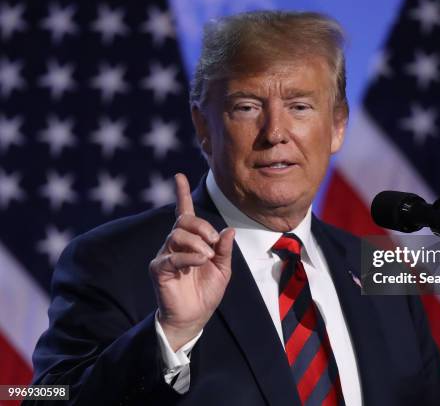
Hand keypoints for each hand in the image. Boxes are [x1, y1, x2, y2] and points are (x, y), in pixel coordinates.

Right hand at [149, 173, 234, 350]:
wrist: (194, 317)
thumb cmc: (206, 292)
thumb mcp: (223, 269)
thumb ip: (224, 249)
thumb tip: (228, 230)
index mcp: (190, 242)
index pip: (184, 213)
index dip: (181, 194)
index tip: (179, 176)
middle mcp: (175, 245)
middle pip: (183, 221)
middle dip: (202, 227)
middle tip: (214, 243)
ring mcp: (165, 256)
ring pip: (177, 235)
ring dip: (197, 243)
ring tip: (207, 256)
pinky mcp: (158, 269)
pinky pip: (172, 256)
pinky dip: (189, 256)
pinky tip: (200, 261)